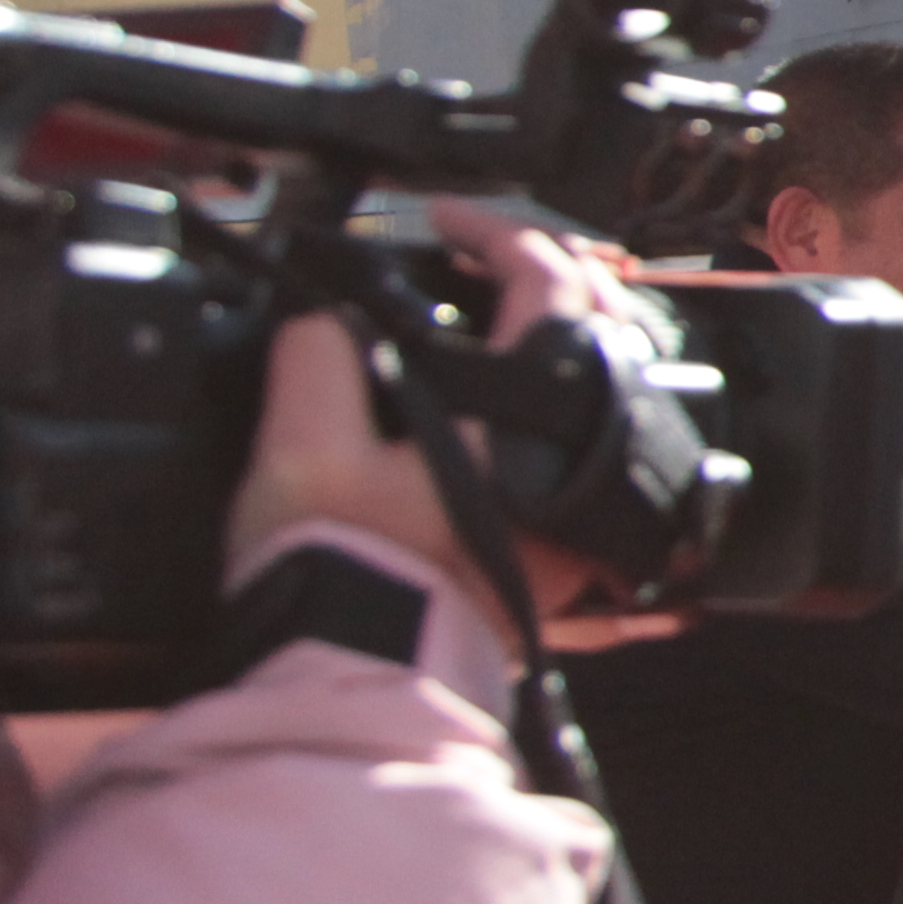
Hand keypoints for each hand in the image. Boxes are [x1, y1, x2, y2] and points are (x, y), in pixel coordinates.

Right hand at [228, 203, 661, 631]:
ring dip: (554, 343)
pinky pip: (582, 446)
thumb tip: (324, 316)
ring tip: (490, 321)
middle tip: (485, 257)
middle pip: (598, 326)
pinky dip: (551, 409)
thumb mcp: (302, 446)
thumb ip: (316, 357)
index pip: (546, 280)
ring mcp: (582, 503)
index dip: (494, 230)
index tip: (444, 218)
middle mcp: (578, 453)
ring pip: (601, 389)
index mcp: (532, 412)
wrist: (364, 684)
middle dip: (547, 276)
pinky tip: (500, 408)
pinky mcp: (566, 549)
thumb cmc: (345, 577)